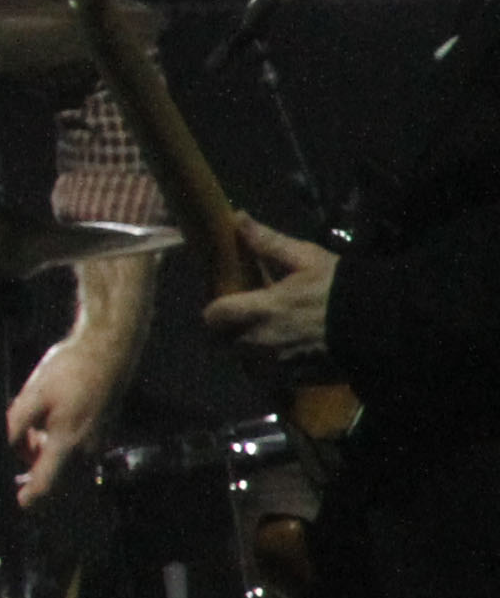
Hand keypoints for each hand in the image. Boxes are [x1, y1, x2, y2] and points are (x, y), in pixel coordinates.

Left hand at [4, 329, 133, 507]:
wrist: (107, 351)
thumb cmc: (70, 370)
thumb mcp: (32, 396)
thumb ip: (15, 428)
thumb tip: (5, 449)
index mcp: (69, 444)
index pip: (46, 487)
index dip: (28, 499)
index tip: (14, 502)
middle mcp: (87, 450)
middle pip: (56, 482)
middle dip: (33, 478)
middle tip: (13, 466)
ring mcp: (96, 444)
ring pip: (65, 469)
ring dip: (43, 462)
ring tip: (27, 436)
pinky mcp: (100, 435)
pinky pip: (75, 455)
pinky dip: (56, 451)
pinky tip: (43, 428)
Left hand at [205, 223, 337, 367]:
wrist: (384, 326)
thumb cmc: (341, 287)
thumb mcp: (306, 258)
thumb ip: (267, 242)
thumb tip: (237, 216)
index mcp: (261, 310)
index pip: (213, 316)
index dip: (216, 308)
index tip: (227, 300)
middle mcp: (262, 342)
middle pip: (222, 342)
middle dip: (227, 331)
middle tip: (245, 318)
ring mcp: (278, 366)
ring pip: (244, 361)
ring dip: (247, 350)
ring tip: (268, 334)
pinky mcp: (294, 381)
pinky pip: (268, 376)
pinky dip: (270, 365)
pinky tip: (287, 349)